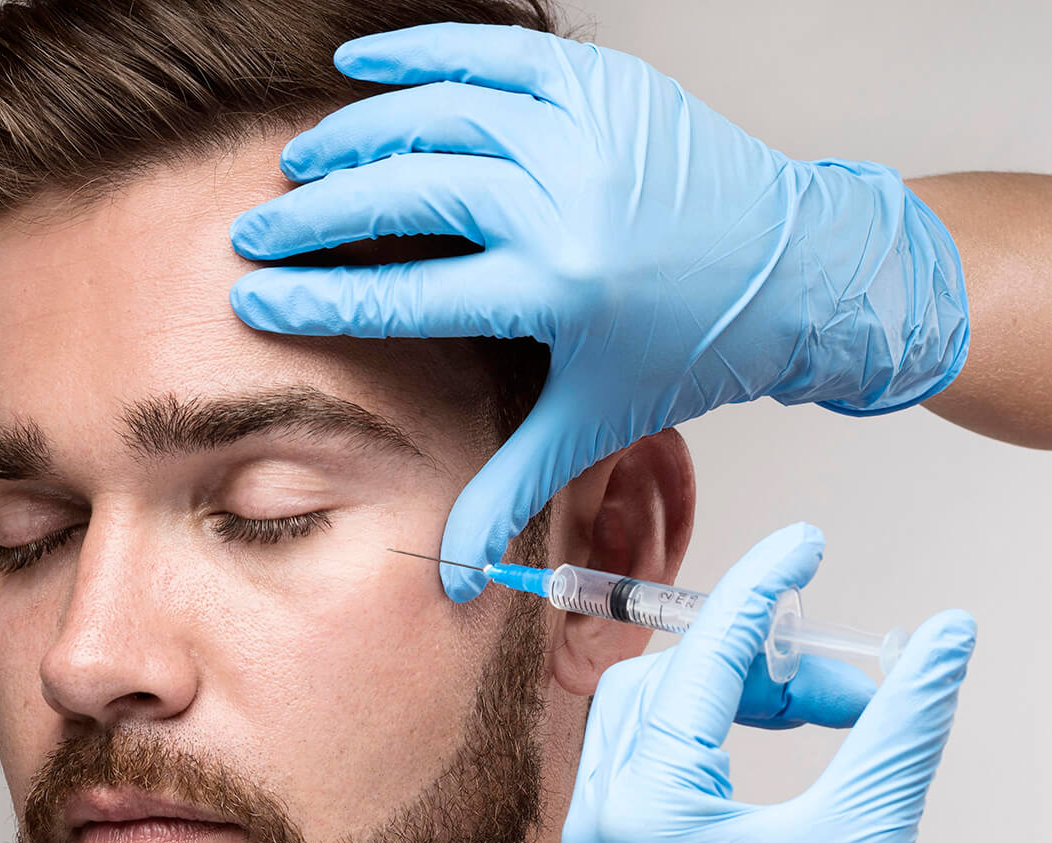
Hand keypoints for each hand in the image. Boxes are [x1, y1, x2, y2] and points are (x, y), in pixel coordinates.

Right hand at [229, 24, 970, 599]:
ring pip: (440, 114)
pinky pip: (494, 53)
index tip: (253, 294)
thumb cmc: (689, 350)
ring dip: (356, 135)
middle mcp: (569, 201)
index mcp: (560, 290)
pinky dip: (421, 53)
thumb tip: (452, 580)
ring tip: (299, 163)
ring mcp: (588, 132)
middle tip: (255, 229)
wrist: (798, 269)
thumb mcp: (593, 423)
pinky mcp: (605, 84)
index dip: (319, 295)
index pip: (408, 292)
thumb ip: (509, 489)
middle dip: (317, 213)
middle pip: (410, 192)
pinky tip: (360, 67)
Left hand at [562, 522, 974, 842]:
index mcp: (644, 810)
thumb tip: (945, 635)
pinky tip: (775, 740)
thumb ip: (902, 720)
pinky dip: (708, 731)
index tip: (803, 545)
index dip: (758, 594)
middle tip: (834, 679)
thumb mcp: (869, 832)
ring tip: (817, 714)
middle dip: (750, 661)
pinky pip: (648, 755)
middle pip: (663, 680)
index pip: (697, 664)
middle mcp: (601, 820)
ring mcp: (601, 841)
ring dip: (729, 693)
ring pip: (650, 712)